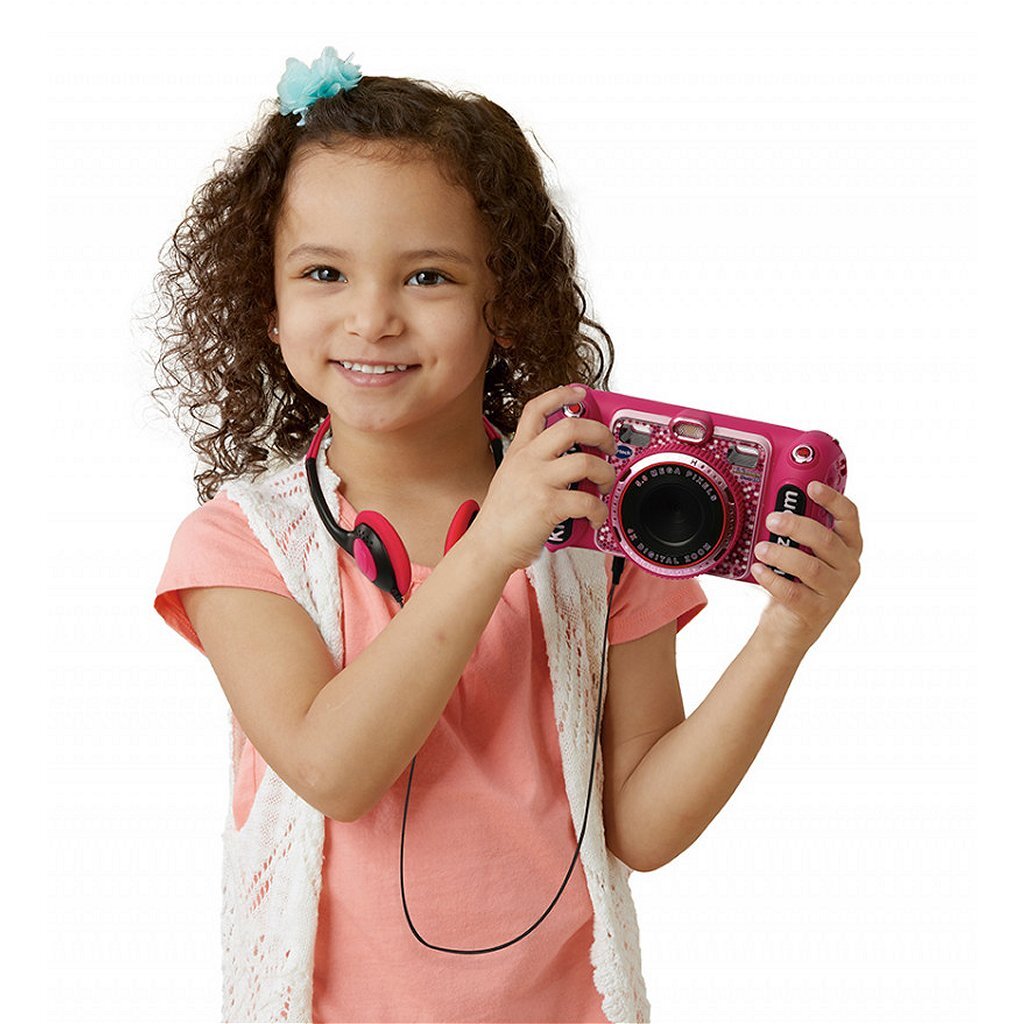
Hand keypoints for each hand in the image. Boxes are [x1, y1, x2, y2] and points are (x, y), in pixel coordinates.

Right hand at [469, 385, 617, 573]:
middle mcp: (528, 461)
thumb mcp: (510, 477)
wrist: (487, 547)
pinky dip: (599, 510)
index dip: (561, 394)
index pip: (536, 408)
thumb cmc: (501, 519)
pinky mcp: (548, 505)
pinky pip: (587, 501)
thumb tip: (568, 460)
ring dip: (605, 472)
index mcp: (519, 451)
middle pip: (571, 426)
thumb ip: (534, 463)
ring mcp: (538, 481)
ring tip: (604, 483)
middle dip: (600, 432)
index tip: (579, 392)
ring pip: (586, 461)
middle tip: (607, 444)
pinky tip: (595, 516)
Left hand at [749, 482, 862, 654]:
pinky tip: (759, 570)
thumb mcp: (802, 553)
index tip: (811, 486)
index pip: (849, 517)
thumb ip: (798, 532)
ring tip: (761, 548)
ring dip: (782, 554)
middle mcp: (847, 567)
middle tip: (772, 519)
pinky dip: (773, 579)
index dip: (833, 499)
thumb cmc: (796, 581)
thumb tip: (774, 505)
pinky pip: (794, 593)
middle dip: (797, 526)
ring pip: (810, 568)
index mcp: (847, 547)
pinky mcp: (817, 611)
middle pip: (826, 540)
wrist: (789, 626)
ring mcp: (835, 591)